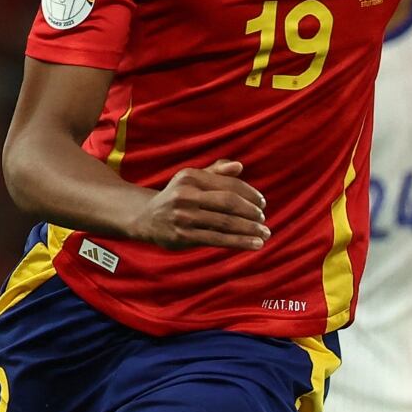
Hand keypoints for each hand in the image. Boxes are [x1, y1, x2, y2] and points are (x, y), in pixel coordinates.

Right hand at [127, 160, 268, 250]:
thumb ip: (216, 172)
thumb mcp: (192, 179)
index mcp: (191, 177)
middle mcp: (186, 194)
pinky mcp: (183, 236)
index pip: (228, 184)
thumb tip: (240, 166)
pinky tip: (254, 245)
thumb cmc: (177, 196)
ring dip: (249, 229)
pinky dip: (239, 242)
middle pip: (229, 203)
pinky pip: (217, 239)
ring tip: (265, 234)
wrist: (146, 218)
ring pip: (225, 223)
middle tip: (264, 220)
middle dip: (251, 212)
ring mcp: (183, 216)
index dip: (249, 193)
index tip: (262, 203)